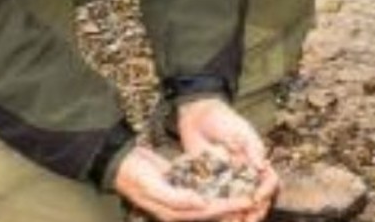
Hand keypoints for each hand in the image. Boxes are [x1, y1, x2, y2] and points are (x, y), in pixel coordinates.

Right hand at [114, 145, 253, 220]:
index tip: (247, 201)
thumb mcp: (152, 186)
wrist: (120, 161)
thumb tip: (201, 203)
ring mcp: (180, 196)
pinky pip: (203, 186)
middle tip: (254, 198)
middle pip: (212, 210)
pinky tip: (230, 177)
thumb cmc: (133, 175)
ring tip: (247, 189)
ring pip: (210, 200)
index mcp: (173, 213)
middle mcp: (179, 208)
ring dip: (227, 196)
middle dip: (232, 207)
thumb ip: (176, 198)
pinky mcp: (181, 183)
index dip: (228, 208)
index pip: (207, 213)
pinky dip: (217, 184)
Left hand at [177, 98, 280, 221]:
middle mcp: (245, 175)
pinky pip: (219, 201)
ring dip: (239, 215)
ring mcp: (228, 181)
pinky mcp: (211, 184)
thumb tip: (262, 167)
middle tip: (249, 219)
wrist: (198, 116)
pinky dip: (221, 211)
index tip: (257, 198)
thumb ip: (252, 149)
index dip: (266, 192)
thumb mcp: (241, 132)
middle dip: (256, 211)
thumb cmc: (223, 120)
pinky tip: (218, 217)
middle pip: (257, 199)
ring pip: (239, 204)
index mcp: (256, 163)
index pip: (269, 182)